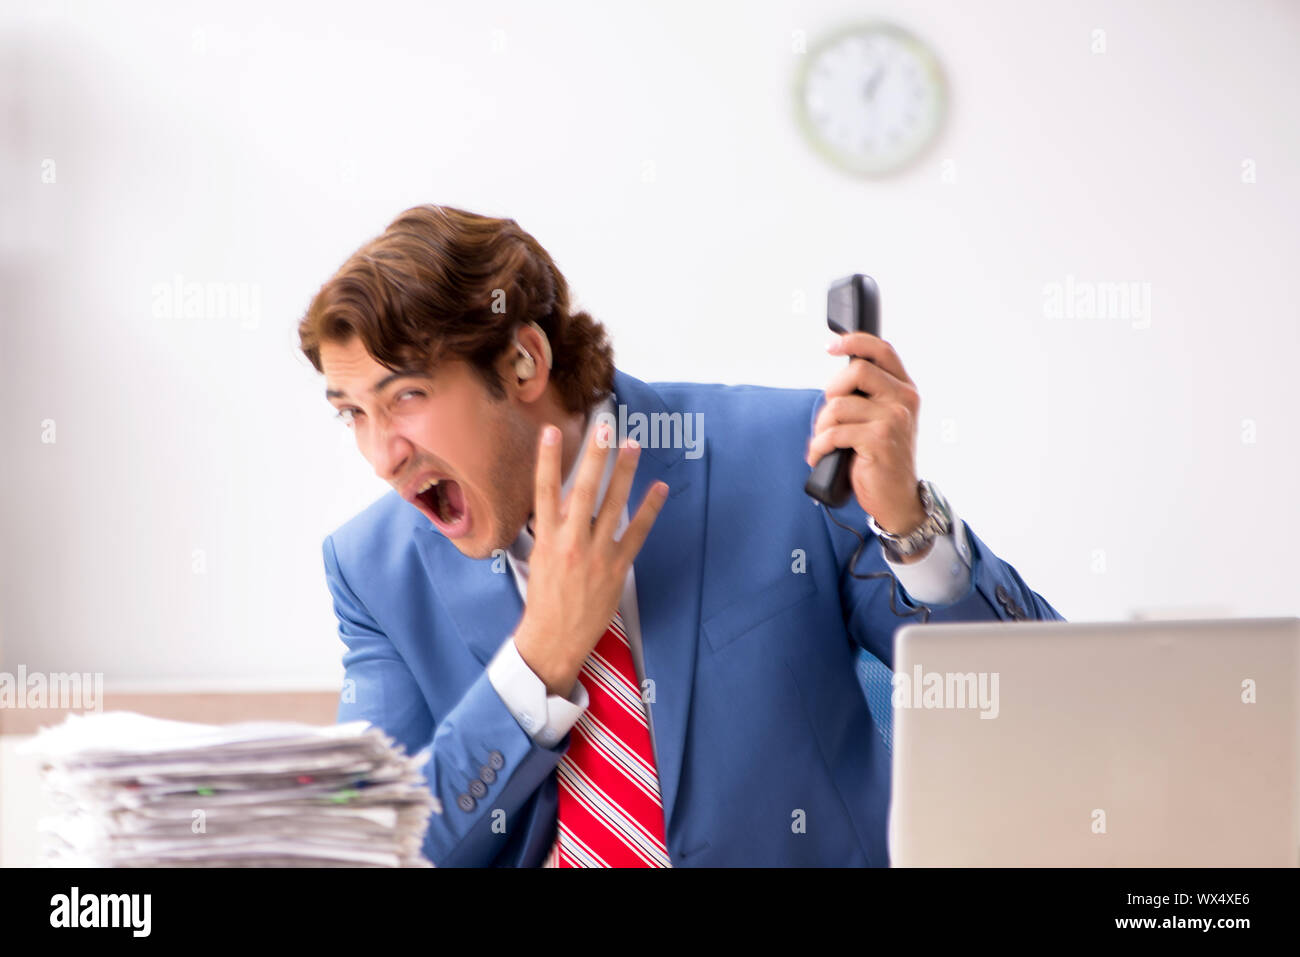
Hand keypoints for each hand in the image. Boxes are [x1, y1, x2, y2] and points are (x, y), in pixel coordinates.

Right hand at [514, 421, 668, 697]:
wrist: (553, 638)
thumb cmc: (545, 598)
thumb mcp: (540, 558)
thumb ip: (553, 527)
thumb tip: (567, 500)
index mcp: (546, 538)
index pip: (544, 490)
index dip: (547, 459)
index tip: (551, 432)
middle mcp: (571, 541)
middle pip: (583, 489)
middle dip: (594, 457)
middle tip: (603, 427)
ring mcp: (596, 554)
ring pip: (613, 505)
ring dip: (624, 473)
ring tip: (632, 445)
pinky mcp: (617, 567)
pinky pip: (637, 532)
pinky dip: (649, 509)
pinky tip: (659, 488)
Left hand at [806, 332, 925, 536]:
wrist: (897, 498)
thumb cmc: (882, 458)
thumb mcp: (880, 421)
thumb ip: (868, 396)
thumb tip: (837, 379)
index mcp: (904, 390)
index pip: (882, 350)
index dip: (854, 341)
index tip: (831, 345)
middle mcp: (904, 399)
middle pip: (856, 371)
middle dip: (831, 393)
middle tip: (829, 418)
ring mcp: (894, 418)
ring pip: (839, 405)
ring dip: (822, 427)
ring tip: (823, 443)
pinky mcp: (879, 439)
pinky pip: (835, 432)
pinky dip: (819, 446)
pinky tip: (820, 456)